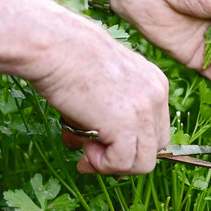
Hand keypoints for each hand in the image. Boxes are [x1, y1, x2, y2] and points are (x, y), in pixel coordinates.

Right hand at [0, 0, 169, 174]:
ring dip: (112, 165)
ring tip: (86, 151)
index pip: (156, 130)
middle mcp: (156, 95)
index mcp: (154, 82)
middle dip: (124, 157)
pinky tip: (84, 151)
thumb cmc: (68, 59)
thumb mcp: (101, 85)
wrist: (54, 45)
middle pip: (154, 148)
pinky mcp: (125, 124)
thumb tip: (93, 150)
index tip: (101, 144)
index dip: (130, 143)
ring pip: (143, 163)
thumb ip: (108, 114)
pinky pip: (123, 163)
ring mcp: (143, 110)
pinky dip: (102, 165)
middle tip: (91, 151)